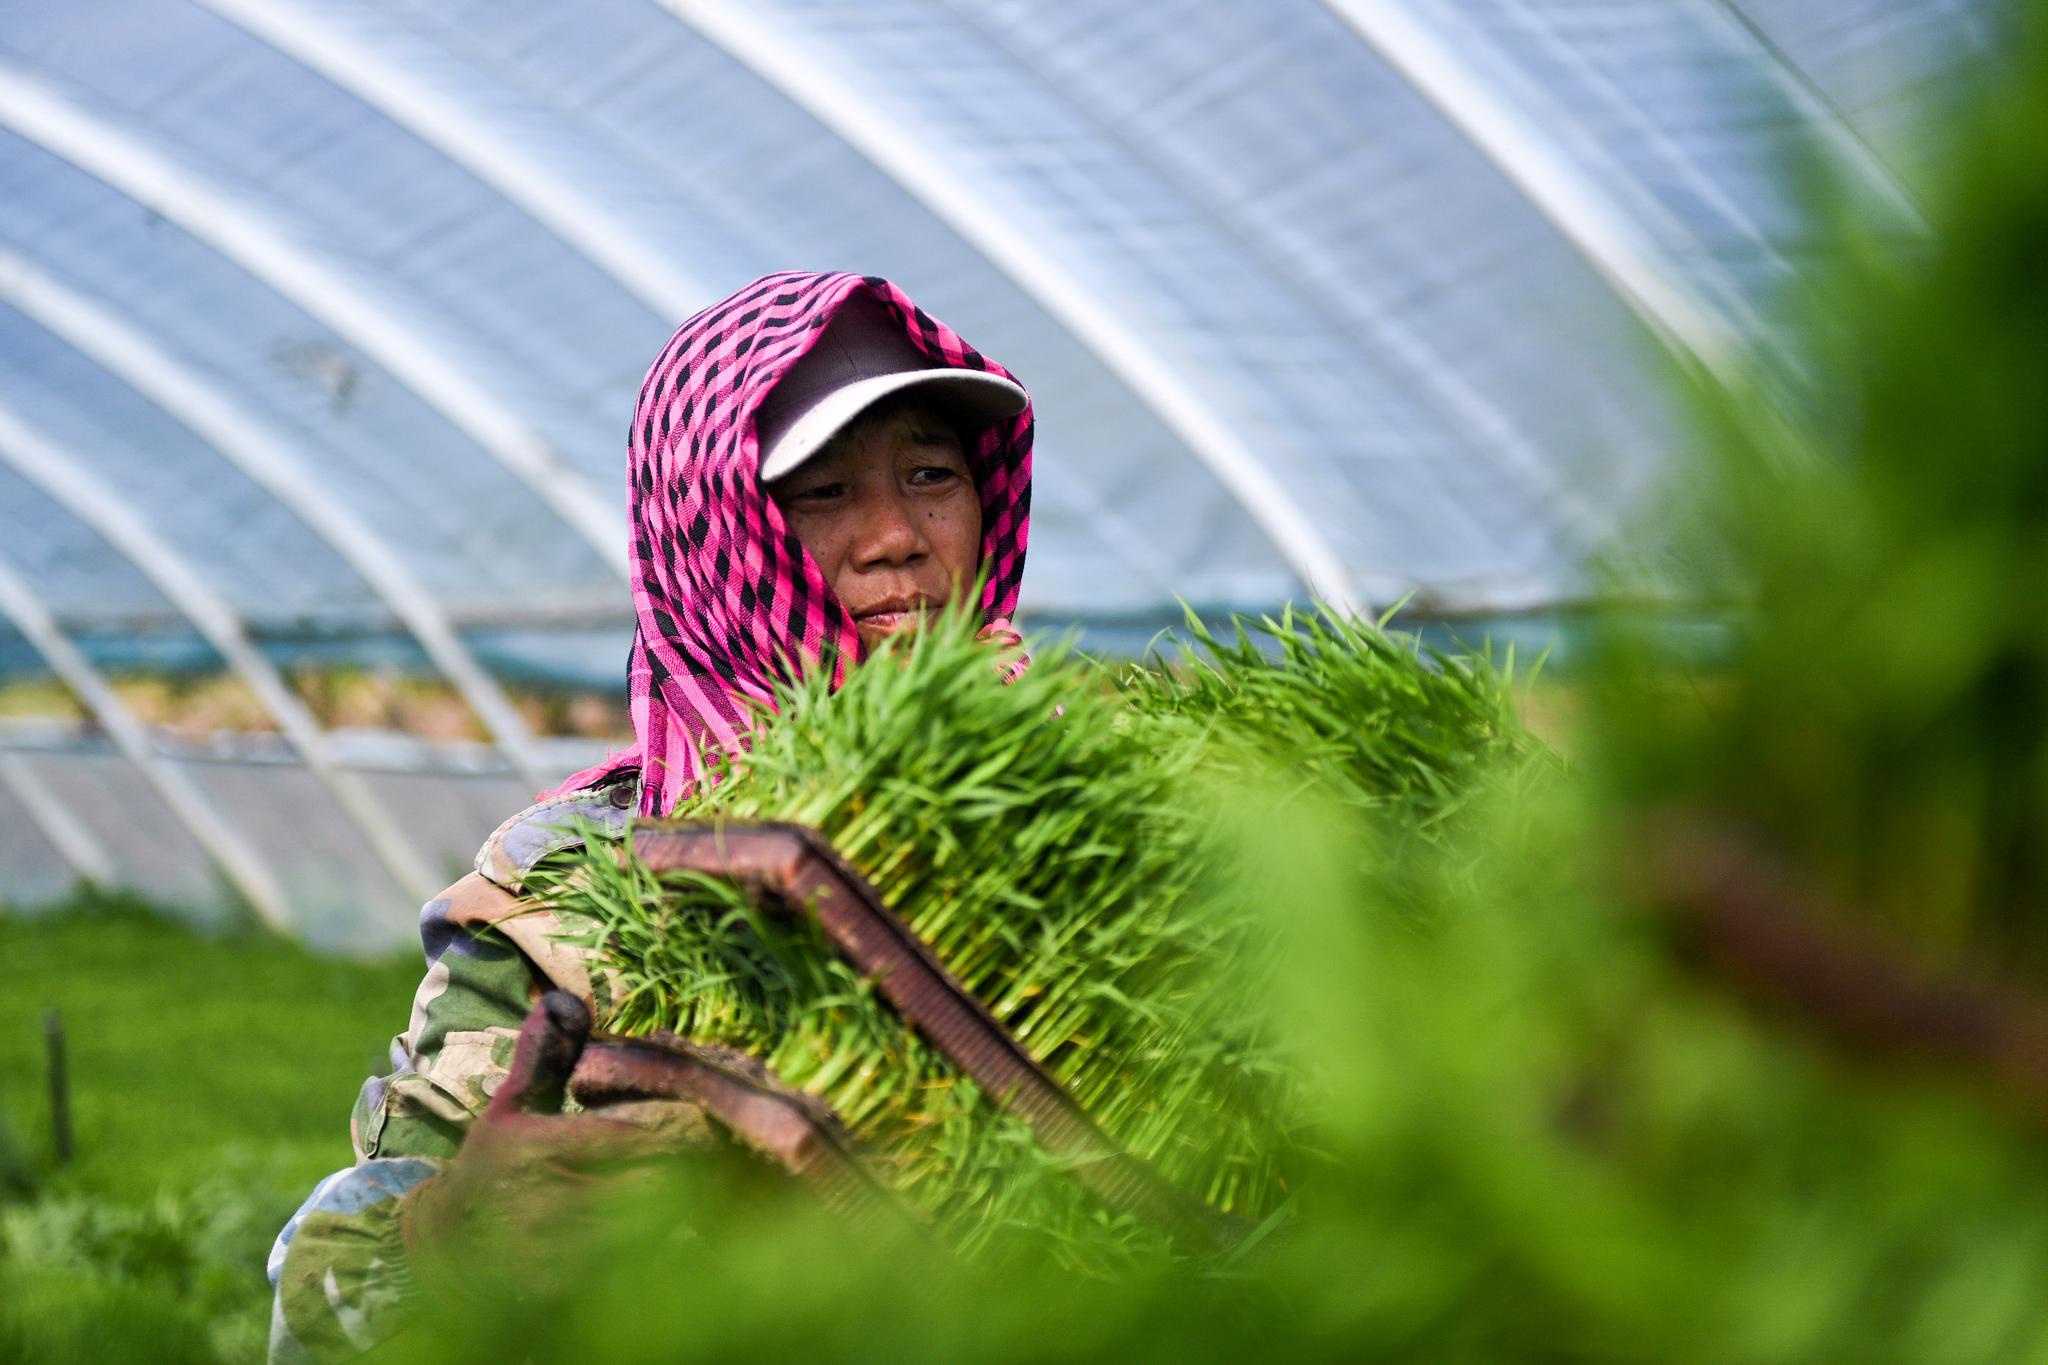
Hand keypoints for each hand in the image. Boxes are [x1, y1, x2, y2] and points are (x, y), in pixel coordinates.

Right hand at [399, 991, 680, 1285]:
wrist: (446, 1250)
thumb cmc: (493, 1167)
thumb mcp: (509, 1109)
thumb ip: (544, 1059)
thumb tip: (563, 999)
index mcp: (537, 1149)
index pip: (623, 1139)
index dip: (671, 1133)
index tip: (704, 1121)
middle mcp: (546, 1202)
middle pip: (645, 1186)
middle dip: (686, 1172)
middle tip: (719, 1156)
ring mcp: (556, 1253)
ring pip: (645, 1231)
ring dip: (681, 1212)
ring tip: (708, 1192)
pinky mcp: (563, 1290)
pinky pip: (632, 1270)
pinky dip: (660, 1253)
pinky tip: (680, 1235)